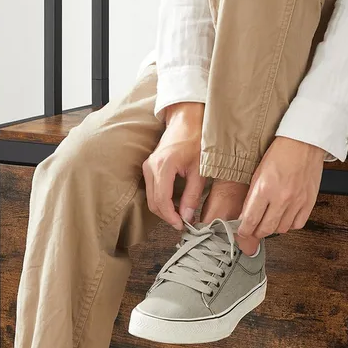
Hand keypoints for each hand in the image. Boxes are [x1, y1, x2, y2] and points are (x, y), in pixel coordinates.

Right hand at [142, 103, 205, 229]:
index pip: (161, 200)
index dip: (171, 217)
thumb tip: (187, 217)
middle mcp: (151, 167)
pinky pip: (151, 189)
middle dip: (167, 216)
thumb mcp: (199, 170)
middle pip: (153, 202)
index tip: (182, 225)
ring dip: (164, 209)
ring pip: (150, 197)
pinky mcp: (149, 166)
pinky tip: (175, 203)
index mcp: (164, 166)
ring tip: (181, 214)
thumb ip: (192, 195)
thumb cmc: (196, 141)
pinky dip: (161, 200)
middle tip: (183, 222)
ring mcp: (147, 166)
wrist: (186, 121)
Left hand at [238, 136, 325, 238]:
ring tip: (270, 222)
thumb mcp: (258, 173)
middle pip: (266, 228)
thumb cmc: (281, 152)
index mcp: (264, 188)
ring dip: (273, 228)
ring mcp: (297, 201)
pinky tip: (286, 217)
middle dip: (257, 232)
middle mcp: (281, 198)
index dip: (244, 230)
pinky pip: (298, 224)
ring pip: (282, 229)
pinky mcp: (309, 202)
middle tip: (254, 230)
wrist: (304, 143)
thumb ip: (252, 196)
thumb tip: (246, 215)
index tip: (242, 231)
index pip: (250, 220)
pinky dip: (290, 224)